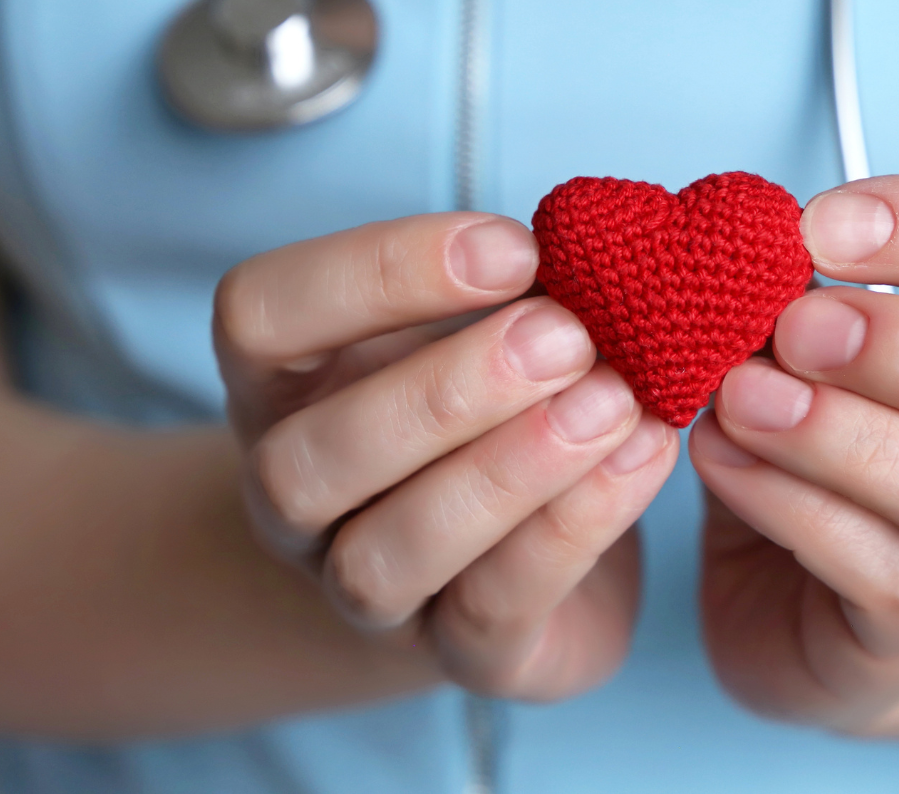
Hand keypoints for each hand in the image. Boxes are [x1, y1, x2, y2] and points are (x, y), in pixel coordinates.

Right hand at [213, 214, 677, 699]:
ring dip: (503, 473)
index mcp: (281, 384)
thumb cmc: (496, 396)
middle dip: (441, 393)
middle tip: (566, 335)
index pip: (257, 316)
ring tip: (610, 403)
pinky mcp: (461, 658)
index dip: (374, 271)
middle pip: (303, 463)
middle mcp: (294, 500)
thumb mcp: (483, 320)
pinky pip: (490, 615)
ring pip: (382, 559)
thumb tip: (596, 240)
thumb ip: (513, 284)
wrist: (526, 541)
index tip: (515, 248)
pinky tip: (641, 457)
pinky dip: (570, 531)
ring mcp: (362, 595)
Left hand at [691, 173, 898, 729]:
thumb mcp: (802, 339)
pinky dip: (801, 511)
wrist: (780, 589)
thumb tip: (745, 247)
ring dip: (860, 442)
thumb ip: (796, 291)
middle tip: (797, 326)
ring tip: (744, 398)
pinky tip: (723, 460)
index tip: (822, 227)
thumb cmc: (808, 431)